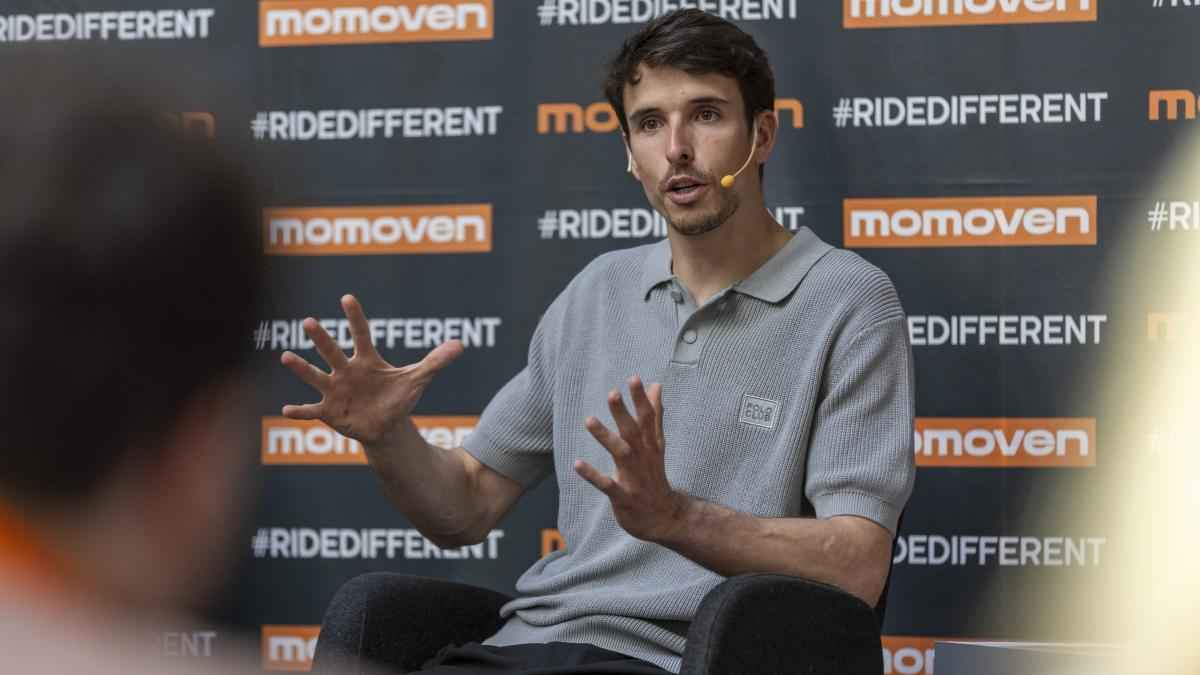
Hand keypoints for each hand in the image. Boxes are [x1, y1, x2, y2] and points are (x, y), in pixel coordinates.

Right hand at [279, 294, 462, 445]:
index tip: (347, 298)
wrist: (386, 425)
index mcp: (367, 360)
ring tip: (285, 356)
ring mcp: (335, 390)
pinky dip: (300, 411)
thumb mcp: (417, 379)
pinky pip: (311, 410)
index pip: (362, 334)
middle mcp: (346, 371)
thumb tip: (461, 344)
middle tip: (309, 321)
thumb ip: (435, 361)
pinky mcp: (329, 412)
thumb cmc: (398, 397)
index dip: (356, 317)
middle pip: (333, 351)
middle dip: (322, 338)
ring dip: (301, 368)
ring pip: (316, 376)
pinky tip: (285, 410)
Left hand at [574, 376, 686, 542]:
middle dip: (623, 413)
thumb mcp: (657, 443)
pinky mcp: (623, 496)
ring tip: (589, 420)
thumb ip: (655, 415)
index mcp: (650, 444)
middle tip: (612, 393)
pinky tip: (577, 464)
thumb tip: (656, 386)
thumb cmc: (654, 475)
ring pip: (620, 454)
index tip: (634, 378)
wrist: (664, 517)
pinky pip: (607, 485)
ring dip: (605, 438)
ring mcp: (633, 478)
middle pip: (633, 432)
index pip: (648, 418)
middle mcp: (643, 458)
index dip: (641, 399)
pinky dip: (593, 475)